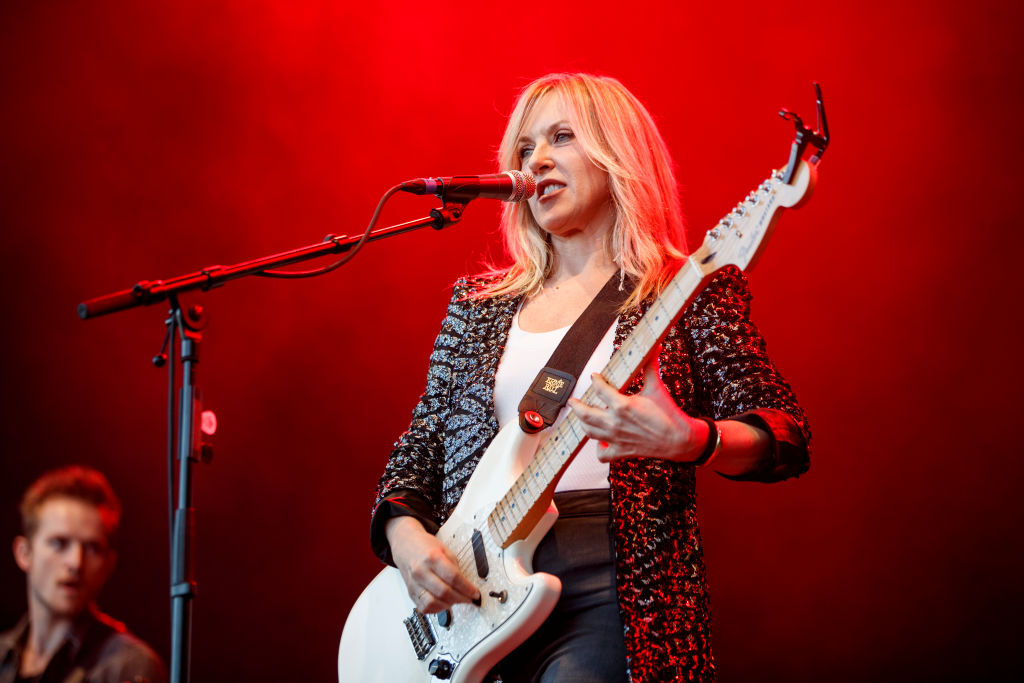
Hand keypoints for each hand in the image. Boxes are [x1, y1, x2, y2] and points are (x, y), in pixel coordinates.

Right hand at [386, 516, 480, 613]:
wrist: (405, 545)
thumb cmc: (425, 546)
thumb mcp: (444, 549)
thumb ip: (455, 567)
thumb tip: (466, 585)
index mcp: (432, 557)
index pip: (453, 578)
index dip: (467, 588)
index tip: (475, 593)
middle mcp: (421, 571)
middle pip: (444, 592)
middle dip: (461, 598)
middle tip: (469, 599)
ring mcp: (414, 583)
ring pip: (433, 603)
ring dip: (449, 605)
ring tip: (456, 600)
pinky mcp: (411, 592)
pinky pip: (424, 607)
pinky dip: (437, 609)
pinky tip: (444, 603)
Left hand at [568, 357, 708, 462]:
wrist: (680, 439)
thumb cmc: (669, 414)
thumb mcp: (657, 387)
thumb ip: (651, 367)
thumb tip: (654, 348)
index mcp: (622, 405)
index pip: (600, 389)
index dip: (595, 381)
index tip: (594, 377)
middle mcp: (615, 422)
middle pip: (586, 413)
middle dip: (577, 406)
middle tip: (573, 401)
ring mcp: (616, 438)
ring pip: (590, 432)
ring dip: (583, 423)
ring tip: (581, 417)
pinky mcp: (621, 451)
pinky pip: (603, 454)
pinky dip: (598, 449)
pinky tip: (599, 442)